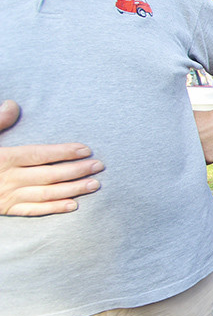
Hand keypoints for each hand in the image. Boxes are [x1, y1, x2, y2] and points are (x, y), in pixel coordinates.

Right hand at [0, 100, 103, 215]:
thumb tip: (14, 105)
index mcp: (2, 158)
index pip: (39, 155)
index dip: (63, 152)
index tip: (86, 149)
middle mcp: (7, 179)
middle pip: (49, 175)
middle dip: (76, 171)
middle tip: (100, 166)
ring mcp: (7, 196)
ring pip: (46, 194)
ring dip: (72, 190)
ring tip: (94, 185)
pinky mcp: (6, 209)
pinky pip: (33, 211)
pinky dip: (54, 209)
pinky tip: (73, 205)